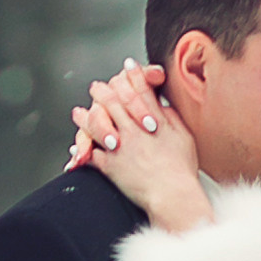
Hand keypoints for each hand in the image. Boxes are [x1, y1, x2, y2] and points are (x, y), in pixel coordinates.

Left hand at [71, 61, 210, 230]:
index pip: (140, 88)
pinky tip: (77, 146)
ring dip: (85, 115)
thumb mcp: (183, 136)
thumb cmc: (181, 170)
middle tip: (97, 86)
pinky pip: (91, 152)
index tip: (127, 66)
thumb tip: (159, 105)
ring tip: (79, 112)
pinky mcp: (110, 165)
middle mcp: (133, 129)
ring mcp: (120, 146)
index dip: (133, 74)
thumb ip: (170, 117)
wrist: (172, 195)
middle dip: (103, 89)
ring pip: (96, 121)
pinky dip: (83, 148)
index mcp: (154, 120)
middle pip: (112, 99)